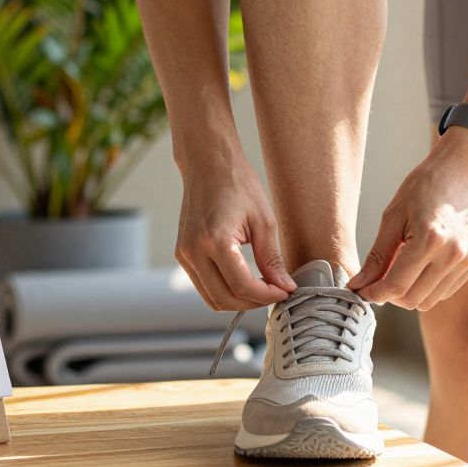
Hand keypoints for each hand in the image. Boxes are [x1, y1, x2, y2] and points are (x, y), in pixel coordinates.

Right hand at [175, 154, 296, 310]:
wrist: (208, 163)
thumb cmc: (238, 184)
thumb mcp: (264, 221)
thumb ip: (272, 259)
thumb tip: (284, 287)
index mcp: (215, 240)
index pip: (242, 286)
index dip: (267, 295)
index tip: (285, 291)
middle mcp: (193, 251)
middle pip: (224, 299)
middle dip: (253, 303)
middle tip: (276, 292)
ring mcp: (184, 254)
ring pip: (211, 298)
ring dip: (238, 301)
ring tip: (262, 289)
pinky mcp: (182, 254)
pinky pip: (203, 285)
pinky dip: (224, 290)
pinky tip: (244, 280)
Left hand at [347, 127, 467, 310]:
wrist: (464, 170)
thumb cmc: (425, 186)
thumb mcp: (393, 216)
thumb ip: (377, 256)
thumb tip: (359, 284)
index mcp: (429, 240)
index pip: (396, 286)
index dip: (374, 294)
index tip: (361, 290)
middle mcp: (452, 255)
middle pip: (412, 299)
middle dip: (389, 296)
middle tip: (376, 280)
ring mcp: (466, 262)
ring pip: (428, 301)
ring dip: (408, 294)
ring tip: (397, 271)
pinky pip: (444, 292)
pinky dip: (426, 288)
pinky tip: (417, 269)